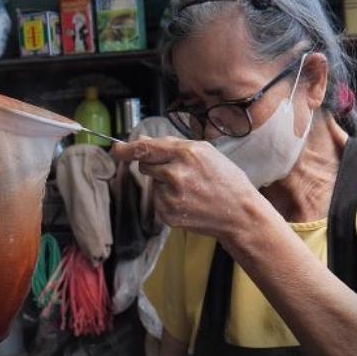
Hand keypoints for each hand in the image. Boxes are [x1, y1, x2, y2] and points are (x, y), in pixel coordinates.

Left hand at [112, 136, 260, 239]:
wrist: (240, 214)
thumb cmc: (227, 181)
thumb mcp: (206, 152)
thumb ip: (173, 145)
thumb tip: (142, 141)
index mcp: (186, 153)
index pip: (145, 148)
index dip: (126, 148)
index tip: (116, 150)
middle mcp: (176, 173)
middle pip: (145, 165)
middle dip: (156, 166)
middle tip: (180, 174)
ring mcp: (171, 196)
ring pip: (153, 183)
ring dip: (164, 184)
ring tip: (191, 190)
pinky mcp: (168, 213)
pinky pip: (158, 200)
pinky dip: (169, 200)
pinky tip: (189, 202)